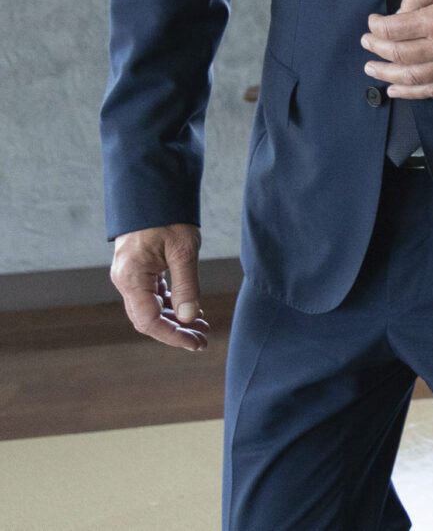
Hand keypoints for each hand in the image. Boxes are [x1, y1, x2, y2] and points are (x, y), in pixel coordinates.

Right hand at [110, 224, 207, 351]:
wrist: (153, 191)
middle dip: (176, 332)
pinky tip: (191, 310)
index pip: (149, 321)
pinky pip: (152, 296)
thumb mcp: (184, 251)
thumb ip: (187, 286)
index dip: (172, 336)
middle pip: (148, 319)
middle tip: (203, 339)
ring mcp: (130, 276)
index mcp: (132, 278)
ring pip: (151, 309)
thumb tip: (190, 318)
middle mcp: (125, 280)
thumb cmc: (168, 217)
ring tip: (202, 327)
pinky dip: (171, 305)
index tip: (195, 344)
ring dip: (175, 320)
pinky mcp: (138, 270)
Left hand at [362, 0, 432, 98]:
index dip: (377, 26)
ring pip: (411, 77)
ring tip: (371, 69)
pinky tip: (395, 91)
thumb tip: (399, 11)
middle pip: (398, 54)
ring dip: (386, 75)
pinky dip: (411, 93)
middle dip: (376, 48)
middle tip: (366, 43)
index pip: (394, 29)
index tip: (372, 22)